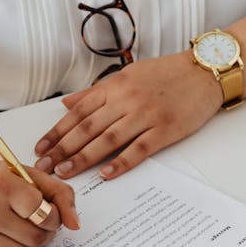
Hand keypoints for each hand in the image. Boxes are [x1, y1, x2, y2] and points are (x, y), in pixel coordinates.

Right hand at [0, 157, 79, 246]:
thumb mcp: (26, 174)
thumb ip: (59, 194)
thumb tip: (75, 225)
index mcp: (0, 184)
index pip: (43, 213)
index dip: (53, 217)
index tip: (48, 214)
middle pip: (33, 238)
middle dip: (42, 233)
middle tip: (36, 223)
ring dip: (24, 245)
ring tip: (16, 228)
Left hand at [33, 51, 221, 179]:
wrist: (204, 72)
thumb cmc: (167, 73)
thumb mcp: (128, 74)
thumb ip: (97, 91)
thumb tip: (67, 103)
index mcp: (115, 86)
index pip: (78, 112)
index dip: (57, 132)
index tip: (41, 148)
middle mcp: (127, 100)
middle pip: (87, 128)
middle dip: (62, 149)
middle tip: (44, 167)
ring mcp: (146, 115)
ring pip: (107, 140)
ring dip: (83, 158)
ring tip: (65, 172)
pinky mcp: (165, 130)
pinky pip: (138, 149)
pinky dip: (120, 162)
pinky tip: (105, 174)